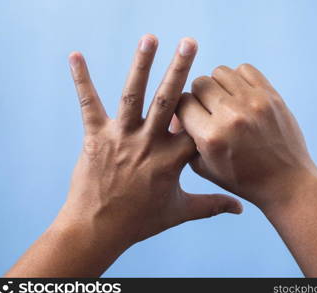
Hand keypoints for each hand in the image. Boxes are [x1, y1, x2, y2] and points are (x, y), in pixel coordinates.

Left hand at [6, 36, 240, 276]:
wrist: (98, 229)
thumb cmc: (141, 221)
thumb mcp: (180, 212)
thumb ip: (212, 205)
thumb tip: (241, 209)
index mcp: (171, 160)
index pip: (195, 126)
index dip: (204, 109)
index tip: (211, 92)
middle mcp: (148, 143)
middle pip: (168, 101)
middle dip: (180, 69)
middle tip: (189, 42)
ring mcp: (120, 137)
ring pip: (133, 95)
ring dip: (141, 65)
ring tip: (150, 38)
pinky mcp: (96, 136)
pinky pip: (89, 103)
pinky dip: (82, 79)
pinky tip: (76, 55)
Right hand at [174, 64, 316, 210]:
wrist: (285, 182)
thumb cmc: (241, 178)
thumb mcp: (204, 167)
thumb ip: (185, 139)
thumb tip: (177, 114)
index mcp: (211, 137)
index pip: (182, 102)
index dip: (182, 110)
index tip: (190, 118)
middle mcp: (231, 116)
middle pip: (199, 83)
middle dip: (198, 96)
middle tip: (207, 110)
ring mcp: (253, 103)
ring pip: (220, 72)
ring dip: (218, 85)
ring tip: (224, 102)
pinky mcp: (271, 96)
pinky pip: (245, 69)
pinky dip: (238, 79)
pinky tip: (241, 96)